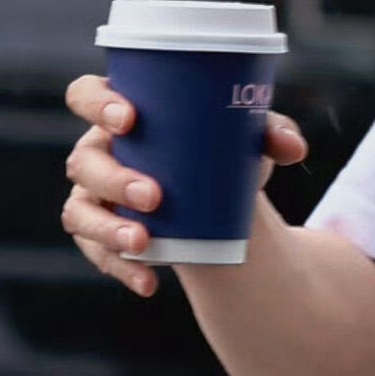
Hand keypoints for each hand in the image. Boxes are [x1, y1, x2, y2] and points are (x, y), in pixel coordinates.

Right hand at [61, 69, 307, 296]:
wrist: (221, 200)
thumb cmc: (222, 150)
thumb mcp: (246, 137)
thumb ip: (271, 133)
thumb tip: (295, 149)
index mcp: (121, 112)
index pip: (85, 94)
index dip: (96, 103)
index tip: (130, 119)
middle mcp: (98, 151)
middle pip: (84, 160)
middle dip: (114, 179)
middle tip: (154, 195)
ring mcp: (95, 195)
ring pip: (80, 210)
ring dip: (108, 229)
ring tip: (144, 242)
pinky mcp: (103, 234)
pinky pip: (96, 252)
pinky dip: (122, 268)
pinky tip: (148, 282)